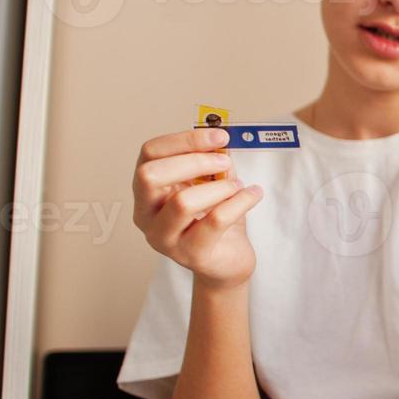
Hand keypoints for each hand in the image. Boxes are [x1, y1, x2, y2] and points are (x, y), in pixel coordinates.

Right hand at [132, 127, 262, 289]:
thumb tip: (221, 139)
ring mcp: (164, 238)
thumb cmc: (214, 219)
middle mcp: (146, 214)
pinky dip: (240, 202)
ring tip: (237, 185)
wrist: (227, 262)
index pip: (149, 153)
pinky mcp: (190, 255)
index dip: (184, 140)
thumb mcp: (211, 183)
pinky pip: (215, 221)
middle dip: (194, 162)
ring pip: (183, 202)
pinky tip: (253, 194)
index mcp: (147, 190)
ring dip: (218, 187)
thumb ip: (211, 161)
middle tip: (225, 162)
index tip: (219, 136)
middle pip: (151, 175)